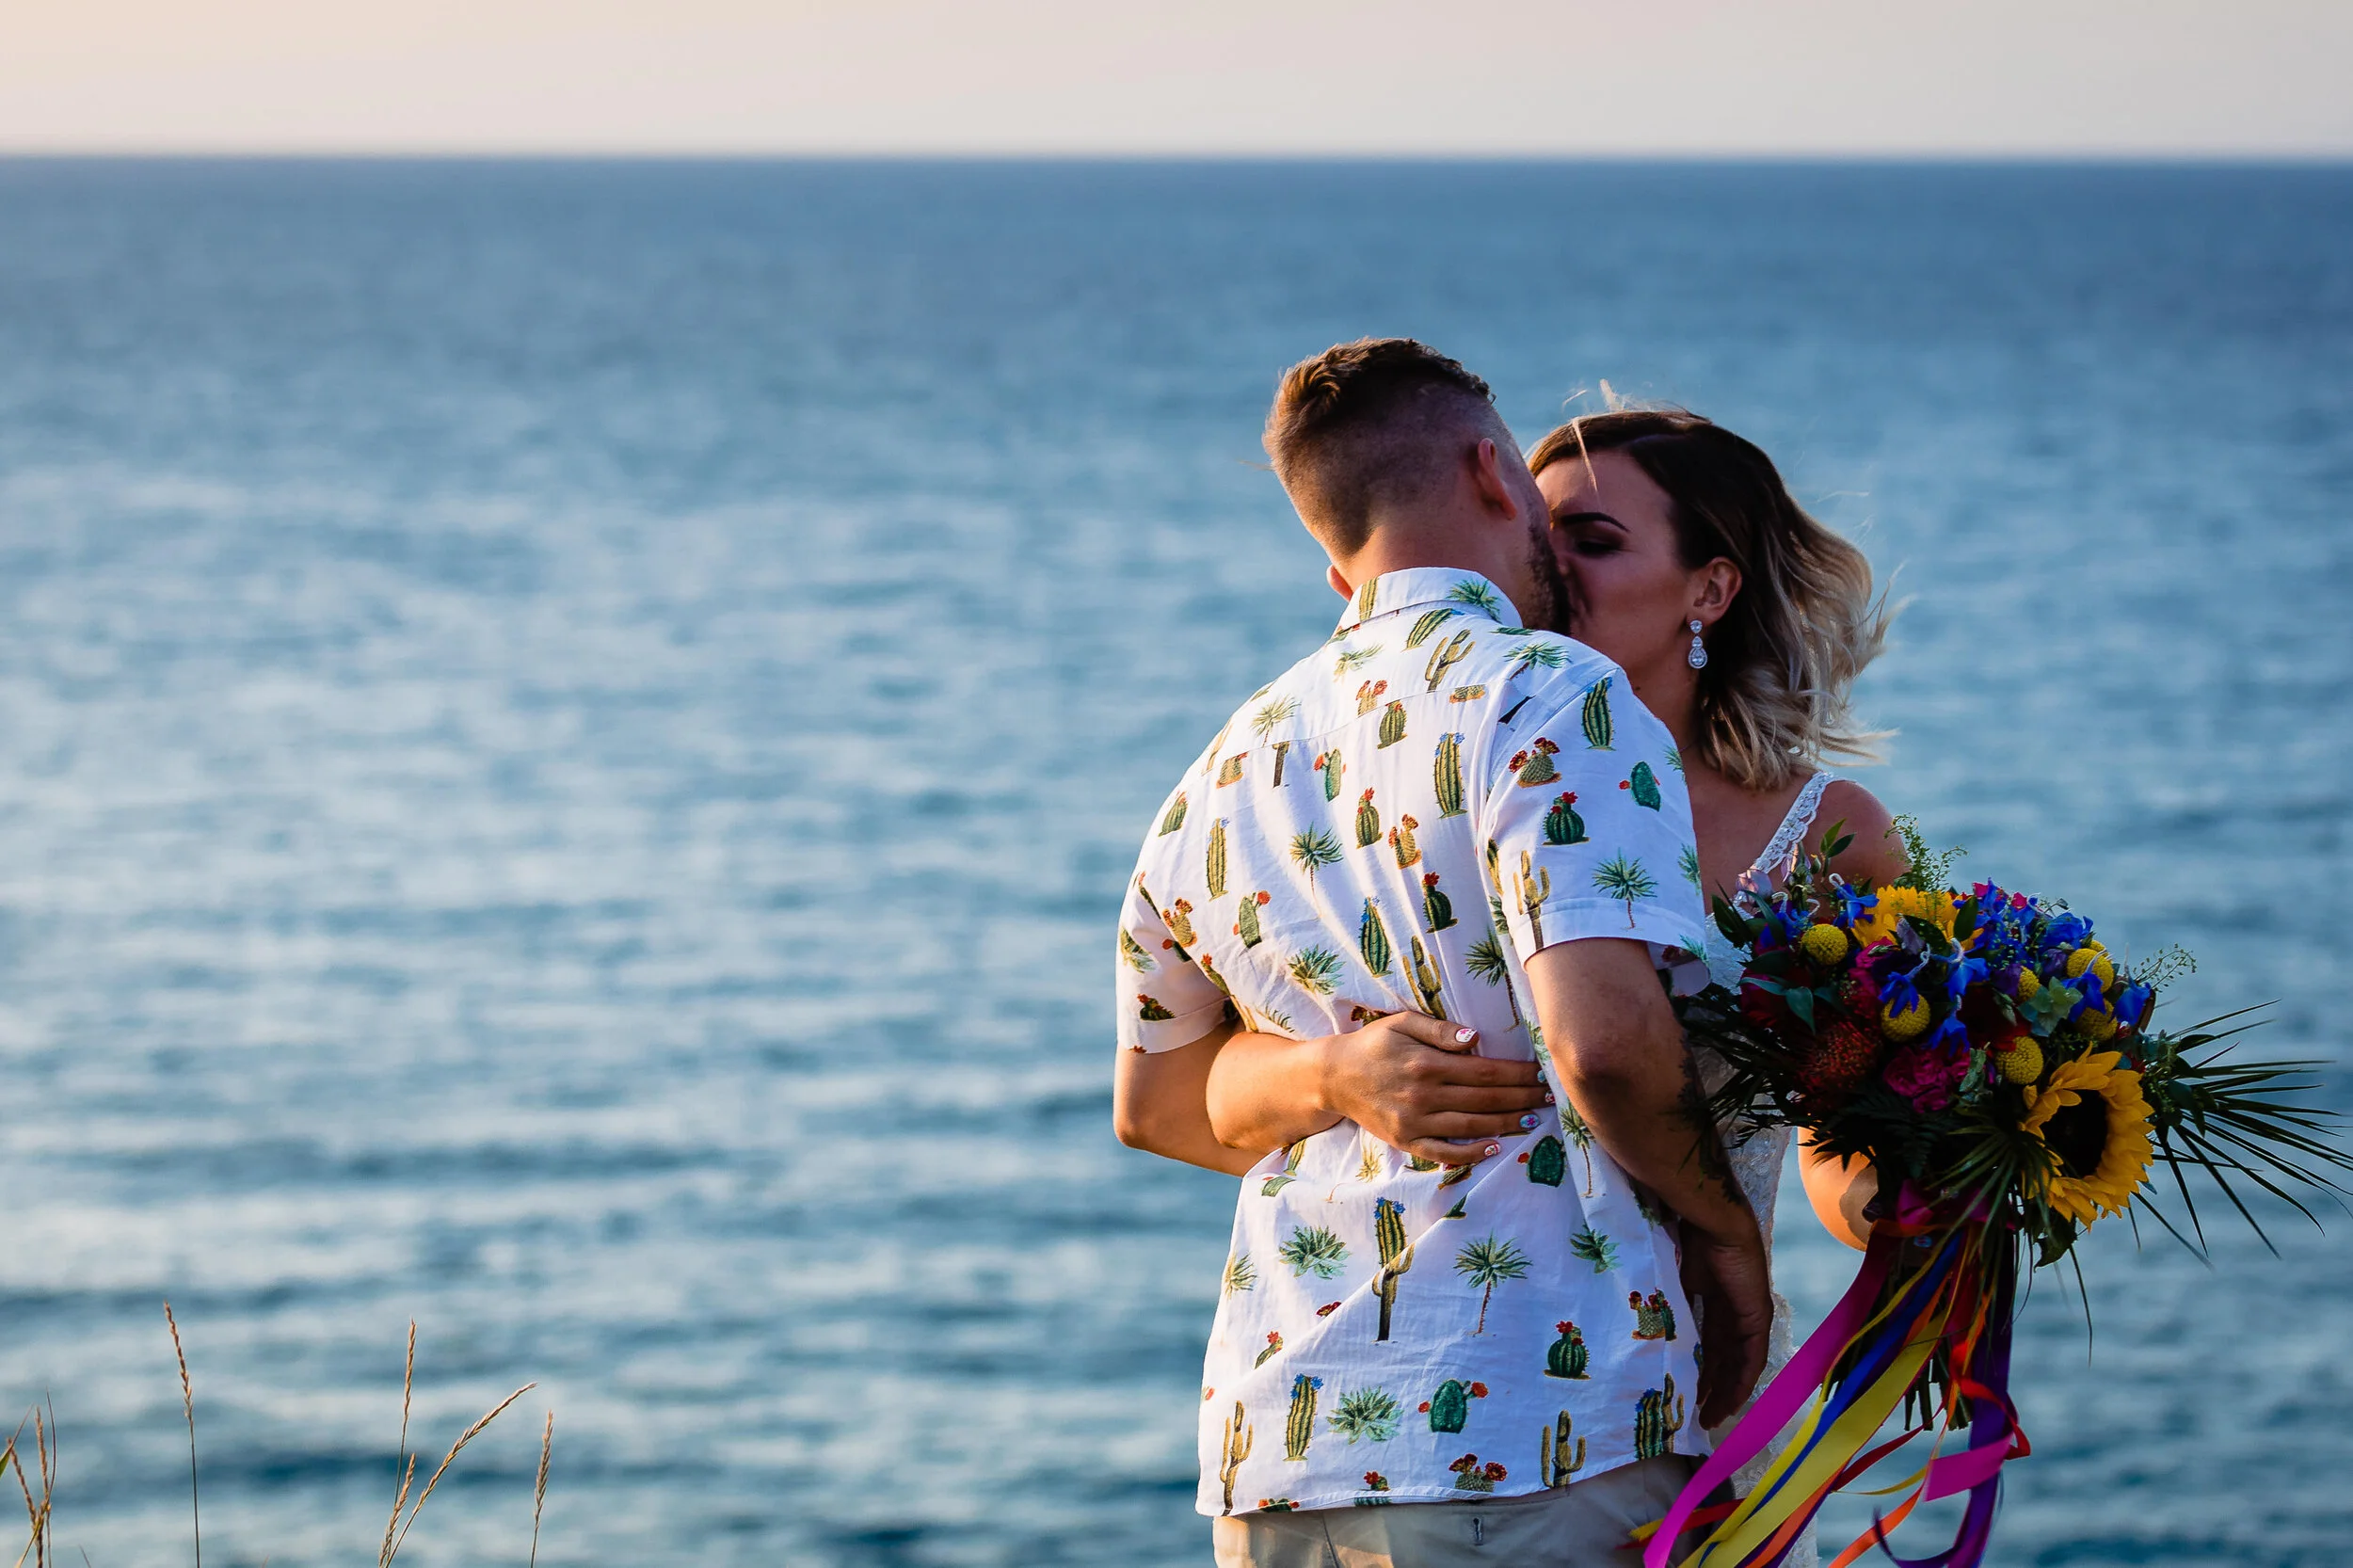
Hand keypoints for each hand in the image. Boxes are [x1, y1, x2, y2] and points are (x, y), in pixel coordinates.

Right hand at [1315, 1013, 1549, 1167]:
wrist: (1333, 1077)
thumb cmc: (1372, 1044)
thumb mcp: (1401, 1023)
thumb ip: (1438, 1029)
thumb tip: (1476, 1039)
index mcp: (1426, 1063)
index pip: (1484, 1071)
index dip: (1516, 1074)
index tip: (1541, 1072)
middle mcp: (1423, 1095)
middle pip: (1485, 1100)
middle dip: (1522, 1098)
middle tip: (1550, 1096)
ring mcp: (1415, 1122)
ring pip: (1472, 1126)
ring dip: (1507, 1124)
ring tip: (1534, 1118)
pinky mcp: (1406, 1141)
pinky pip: (1444, 1152)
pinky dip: (1471, 1153)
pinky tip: (1495, 1147)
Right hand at [1678, 1217, 1770, 1429]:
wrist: (1711, 1220)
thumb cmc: (1685, 1239)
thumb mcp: (1671, 1282)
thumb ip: (1667, 1307)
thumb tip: (1644, 1330)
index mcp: (1712, 1297)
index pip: (1709, 1343)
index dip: (1699, 1369)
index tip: (1686, 1392)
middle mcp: (1733, 1309)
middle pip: (1724, 1358)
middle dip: (1711, 1387)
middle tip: (1697, 1414)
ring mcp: (1748, 1313)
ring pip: (1739, 1362)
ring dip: (1727, 1390)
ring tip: (1711, 1415)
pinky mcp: (1757, 1315)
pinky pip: (1753, 1355)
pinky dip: (1743, 1378)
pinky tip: (1732, 1398)